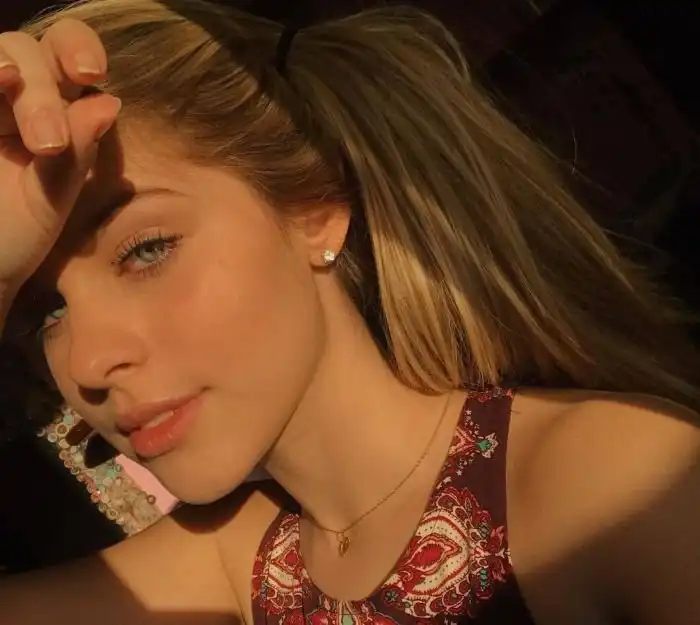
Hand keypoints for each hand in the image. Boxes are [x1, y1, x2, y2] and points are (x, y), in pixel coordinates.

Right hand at [0, 19, 120, 302]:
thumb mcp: (50, 199)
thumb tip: (108, 102)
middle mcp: (11, 97)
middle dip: (42, 91)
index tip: (92, 74)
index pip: (66, 53)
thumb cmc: (14, 236)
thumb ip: (74, 154)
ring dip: (10, 78)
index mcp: (50, 108)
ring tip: (20, 107)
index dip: (78, 47)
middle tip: (48, 143)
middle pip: (27, 51)